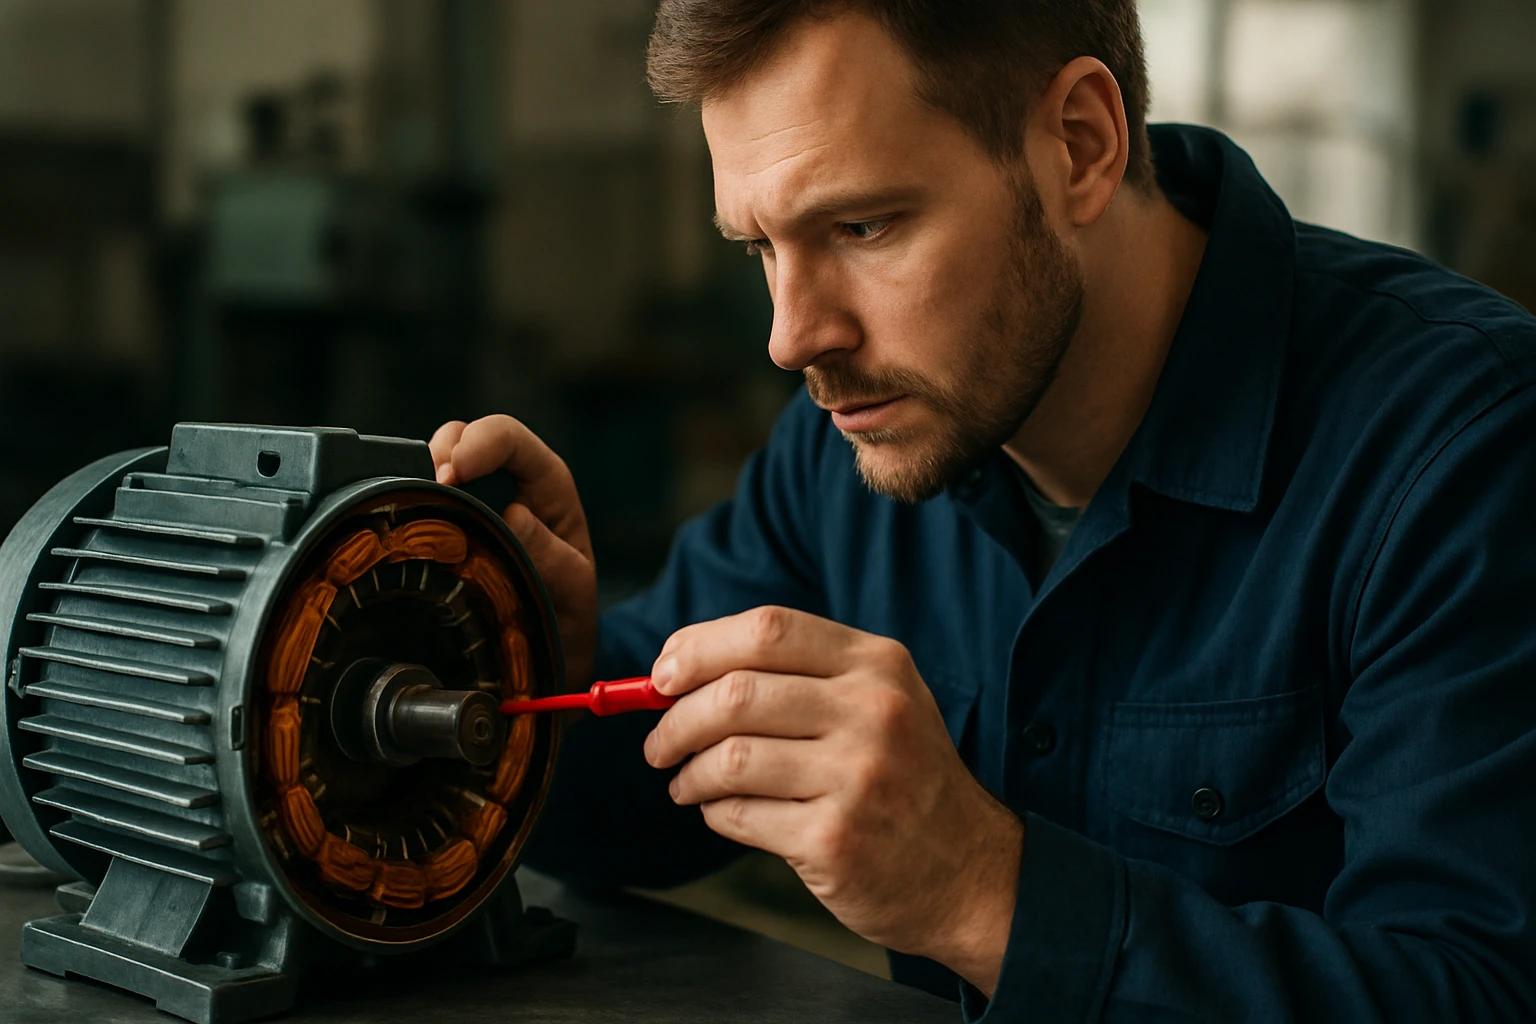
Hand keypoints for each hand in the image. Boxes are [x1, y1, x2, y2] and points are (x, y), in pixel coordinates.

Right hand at [429, 416, 597, 689]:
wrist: (551, 658)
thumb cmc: (567, 617)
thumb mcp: (572, 590)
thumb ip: (552, 556)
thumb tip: (514, 515)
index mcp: (546, 487)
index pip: (511, 439)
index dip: (479, 443)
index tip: (451, 473)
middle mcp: (510, 485)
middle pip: (465, 436)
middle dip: (440, 451)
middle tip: (428, 488)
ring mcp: (475, 504)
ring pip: (435, 461)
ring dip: (416, 471)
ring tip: (410, 500)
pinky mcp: (448, 527)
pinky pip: (419, 498)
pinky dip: (405, 500)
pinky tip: (401, 520)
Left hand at [643, 606, 1022, 994]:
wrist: (970, 872)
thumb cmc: (904, 779)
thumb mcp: (879, 701)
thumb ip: (795, 675)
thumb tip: (679, 669)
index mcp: (877, 664)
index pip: (767, 629)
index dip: (699, 647)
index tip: (663, 674)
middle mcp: (873, 712)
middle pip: (735, 693)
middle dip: (676, 718)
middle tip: (660, 741)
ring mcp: (858, 777)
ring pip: (729, 757)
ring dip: (689, 772)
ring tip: (686, 783)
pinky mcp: (835, 839)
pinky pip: (739, 815)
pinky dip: (715, 813)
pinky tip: (722, 813)